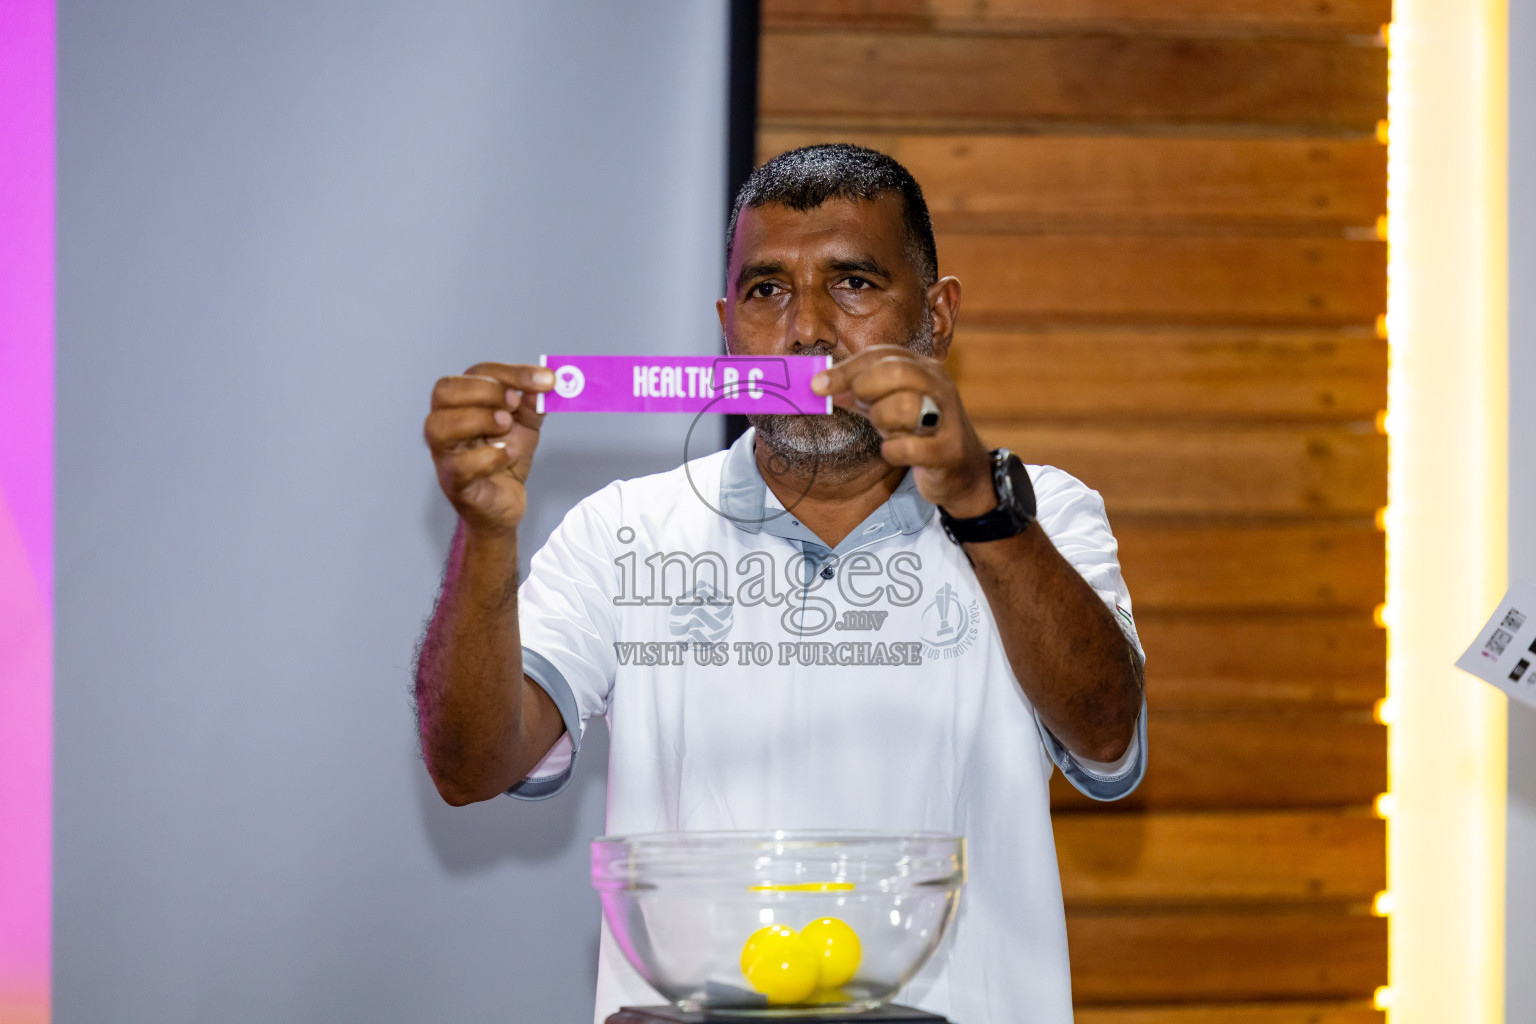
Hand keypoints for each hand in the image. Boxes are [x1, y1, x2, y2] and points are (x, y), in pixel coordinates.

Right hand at [424, 362, 554, 536]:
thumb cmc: (506, 458)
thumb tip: (543, 385)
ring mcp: (445, 454)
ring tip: (506, 427)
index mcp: (463, 403)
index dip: (511, 372)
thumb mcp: (526, 426)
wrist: (506, 502)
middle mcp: (445, 424)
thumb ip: (533, 405)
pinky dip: (488, 457)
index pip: (476, 372)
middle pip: (444, 391)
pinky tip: (507, 455)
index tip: (545, 379)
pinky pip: (460, 465)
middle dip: (485, 391)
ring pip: (439, 426)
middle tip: (515, 403)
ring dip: (478, 420)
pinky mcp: (454, 483)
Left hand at [811, 345, 994, 515]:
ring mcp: (948, 418)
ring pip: (905, 405)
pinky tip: (894, 451)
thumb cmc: (920, 433)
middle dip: (866, 388)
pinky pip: (910, 447)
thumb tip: (820, 385)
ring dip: (883, 420)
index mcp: (924, 369)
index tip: (817, 385)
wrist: (963, 472)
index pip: (882, 355)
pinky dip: (893, 451)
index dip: (846, 368)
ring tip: (887, 431)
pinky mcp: (948, 451)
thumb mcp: (889, 406)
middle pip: (897, 371)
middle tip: (861, 407)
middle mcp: (940, 386)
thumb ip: (859, 395)